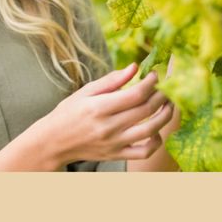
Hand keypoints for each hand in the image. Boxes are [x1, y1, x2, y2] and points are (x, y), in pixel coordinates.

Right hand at [42, 61, 176, 165]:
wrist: (52, 142)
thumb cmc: (67, 114)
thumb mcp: (84, 92)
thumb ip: (111, 80)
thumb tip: (135, 67)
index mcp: (98, 107)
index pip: (136, 94)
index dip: (151, 82)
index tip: (155, 75)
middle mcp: (108, 126)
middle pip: (147, 109)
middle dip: (162, 95)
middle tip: (166, 87)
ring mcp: (114, 143)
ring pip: (151, 130)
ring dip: (165, 115)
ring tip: (168, 105)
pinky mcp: (116, 155)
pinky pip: (144, 152)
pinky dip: (156, 141)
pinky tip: (156, 131)